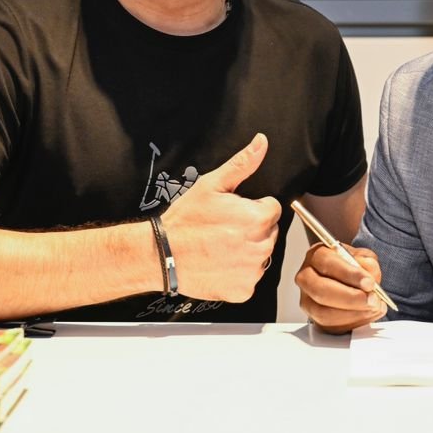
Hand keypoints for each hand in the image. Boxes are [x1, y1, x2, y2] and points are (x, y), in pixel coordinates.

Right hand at [159, 134, 280, 301]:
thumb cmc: (184, 221)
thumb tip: (261, 142)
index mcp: (258, 218)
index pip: (272, 209)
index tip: (234, 213)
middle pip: (269, 233)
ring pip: (261, 256)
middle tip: (224, 230)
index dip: (253, 208)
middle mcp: (261, 246)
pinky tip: (219, 264)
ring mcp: (252, 271)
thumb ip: (242, 164)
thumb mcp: (211, 185)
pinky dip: (238, 273)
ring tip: (220, 247)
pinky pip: (249, 278)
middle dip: (252, 229)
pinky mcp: (243, 290)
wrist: (160, 256)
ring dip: (247, 251)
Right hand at [296, 242, 384, 333]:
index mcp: (316, 255)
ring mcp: (308, 300)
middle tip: (372, 299)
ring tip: (373, 307)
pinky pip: (331, 326)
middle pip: (321, 291)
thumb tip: (369, 277)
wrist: (347, 279)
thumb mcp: (363, 256)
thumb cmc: (352, 266)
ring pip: (324, 313)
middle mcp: (306, 277)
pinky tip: (367, 314)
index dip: (349, 274)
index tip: (369, 282)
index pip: (328, 263)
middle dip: (350, 298)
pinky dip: (353, 322)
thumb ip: (367, 263)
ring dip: (353, 313)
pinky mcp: (315, 319)